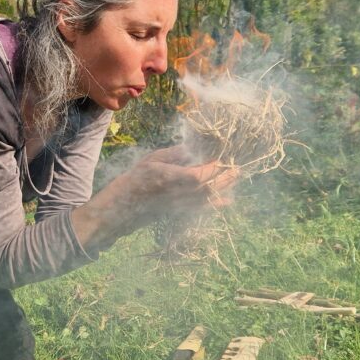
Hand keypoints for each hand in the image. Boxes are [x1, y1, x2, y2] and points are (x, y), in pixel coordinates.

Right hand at [71, 145, 238, 253]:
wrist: (121, 210)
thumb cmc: (133, 181)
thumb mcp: (150, 160)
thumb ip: (173, 154)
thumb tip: (192, 147)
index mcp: (167, 177)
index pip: (198, 175)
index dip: (214, 168)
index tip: (224, 158)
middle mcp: (176, 194)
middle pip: (208, 187)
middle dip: (225, 177)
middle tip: (238, 167)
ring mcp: (179, 205)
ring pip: (208, 198)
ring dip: (224, 188)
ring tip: (236, 177)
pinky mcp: (180, 212)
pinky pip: (202, 208)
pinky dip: (216, 203)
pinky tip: (227, 199)